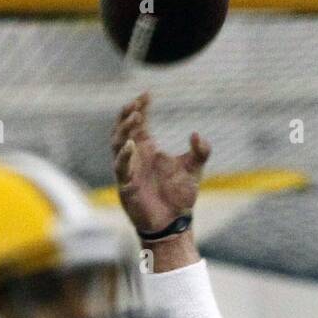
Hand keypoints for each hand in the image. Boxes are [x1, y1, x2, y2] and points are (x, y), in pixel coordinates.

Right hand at [111, 90, 210, 234]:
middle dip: (127, 114)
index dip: (140, 107)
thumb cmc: (180, 196)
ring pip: (117, 144)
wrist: (173, 223)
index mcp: (147, 148)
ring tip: (136, 117)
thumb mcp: (194, 170)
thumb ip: (200, 151)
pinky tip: (132, 144)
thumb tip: (196, 134)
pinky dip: (124, 155)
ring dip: (125, 129)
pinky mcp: (125, 185)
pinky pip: (120, 167)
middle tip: (137, 104)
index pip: (138, 122)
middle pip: (122, 128)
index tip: (147, 94)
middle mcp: (134, 156)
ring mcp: (128, 170)